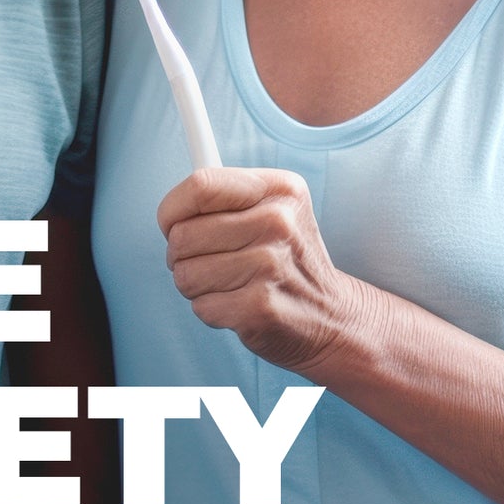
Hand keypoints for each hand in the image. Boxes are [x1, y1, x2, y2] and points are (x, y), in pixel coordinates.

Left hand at [157, 166, 366, 374]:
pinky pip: (200, 306)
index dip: (172, 209)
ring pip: (185, 273)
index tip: (173, 225)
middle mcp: (279, 222)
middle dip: (181, 255)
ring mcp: (271, 265)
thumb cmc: (285, 260)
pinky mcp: (261, 307)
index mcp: (279, 188)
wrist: (334, 318)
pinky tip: (239, 306)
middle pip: (183, 234)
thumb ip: (223, 198)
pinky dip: (210, 310)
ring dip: (195, 285)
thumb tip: (169, 209)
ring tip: (228, 284)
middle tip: (210, 262)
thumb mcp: (272, 210)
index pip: (199, 184)